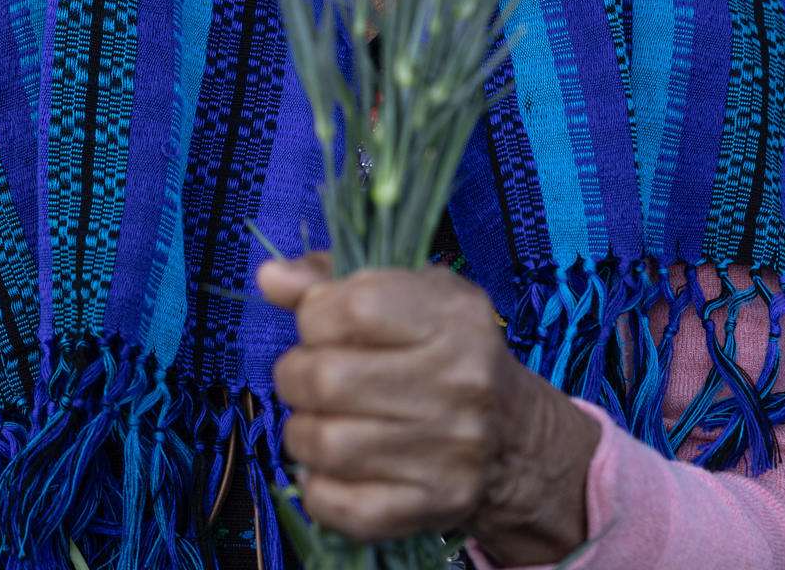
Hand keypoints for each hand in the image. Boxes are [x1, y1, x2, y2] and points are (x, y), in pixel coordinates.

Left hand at [259, 255, 597, 563]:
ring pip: (324, 444)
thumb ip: (331, 278)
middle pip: (326, 378)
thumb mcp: (407, 293)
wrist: (514, 437)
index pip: (353, 306)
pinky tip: (331, 469)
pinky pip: (340, 506)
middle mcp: (458, 383)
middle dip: (296, 376)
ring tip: (320, 422)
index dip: (314, 315)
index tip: (320, 326)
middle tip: (308, 379)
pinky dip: (318, 488)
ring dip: (302, 433)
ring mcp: (448, 451)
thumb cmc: (445, 352)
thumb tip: (270, 278)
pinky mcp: (431, 505)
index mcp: (453, 318)